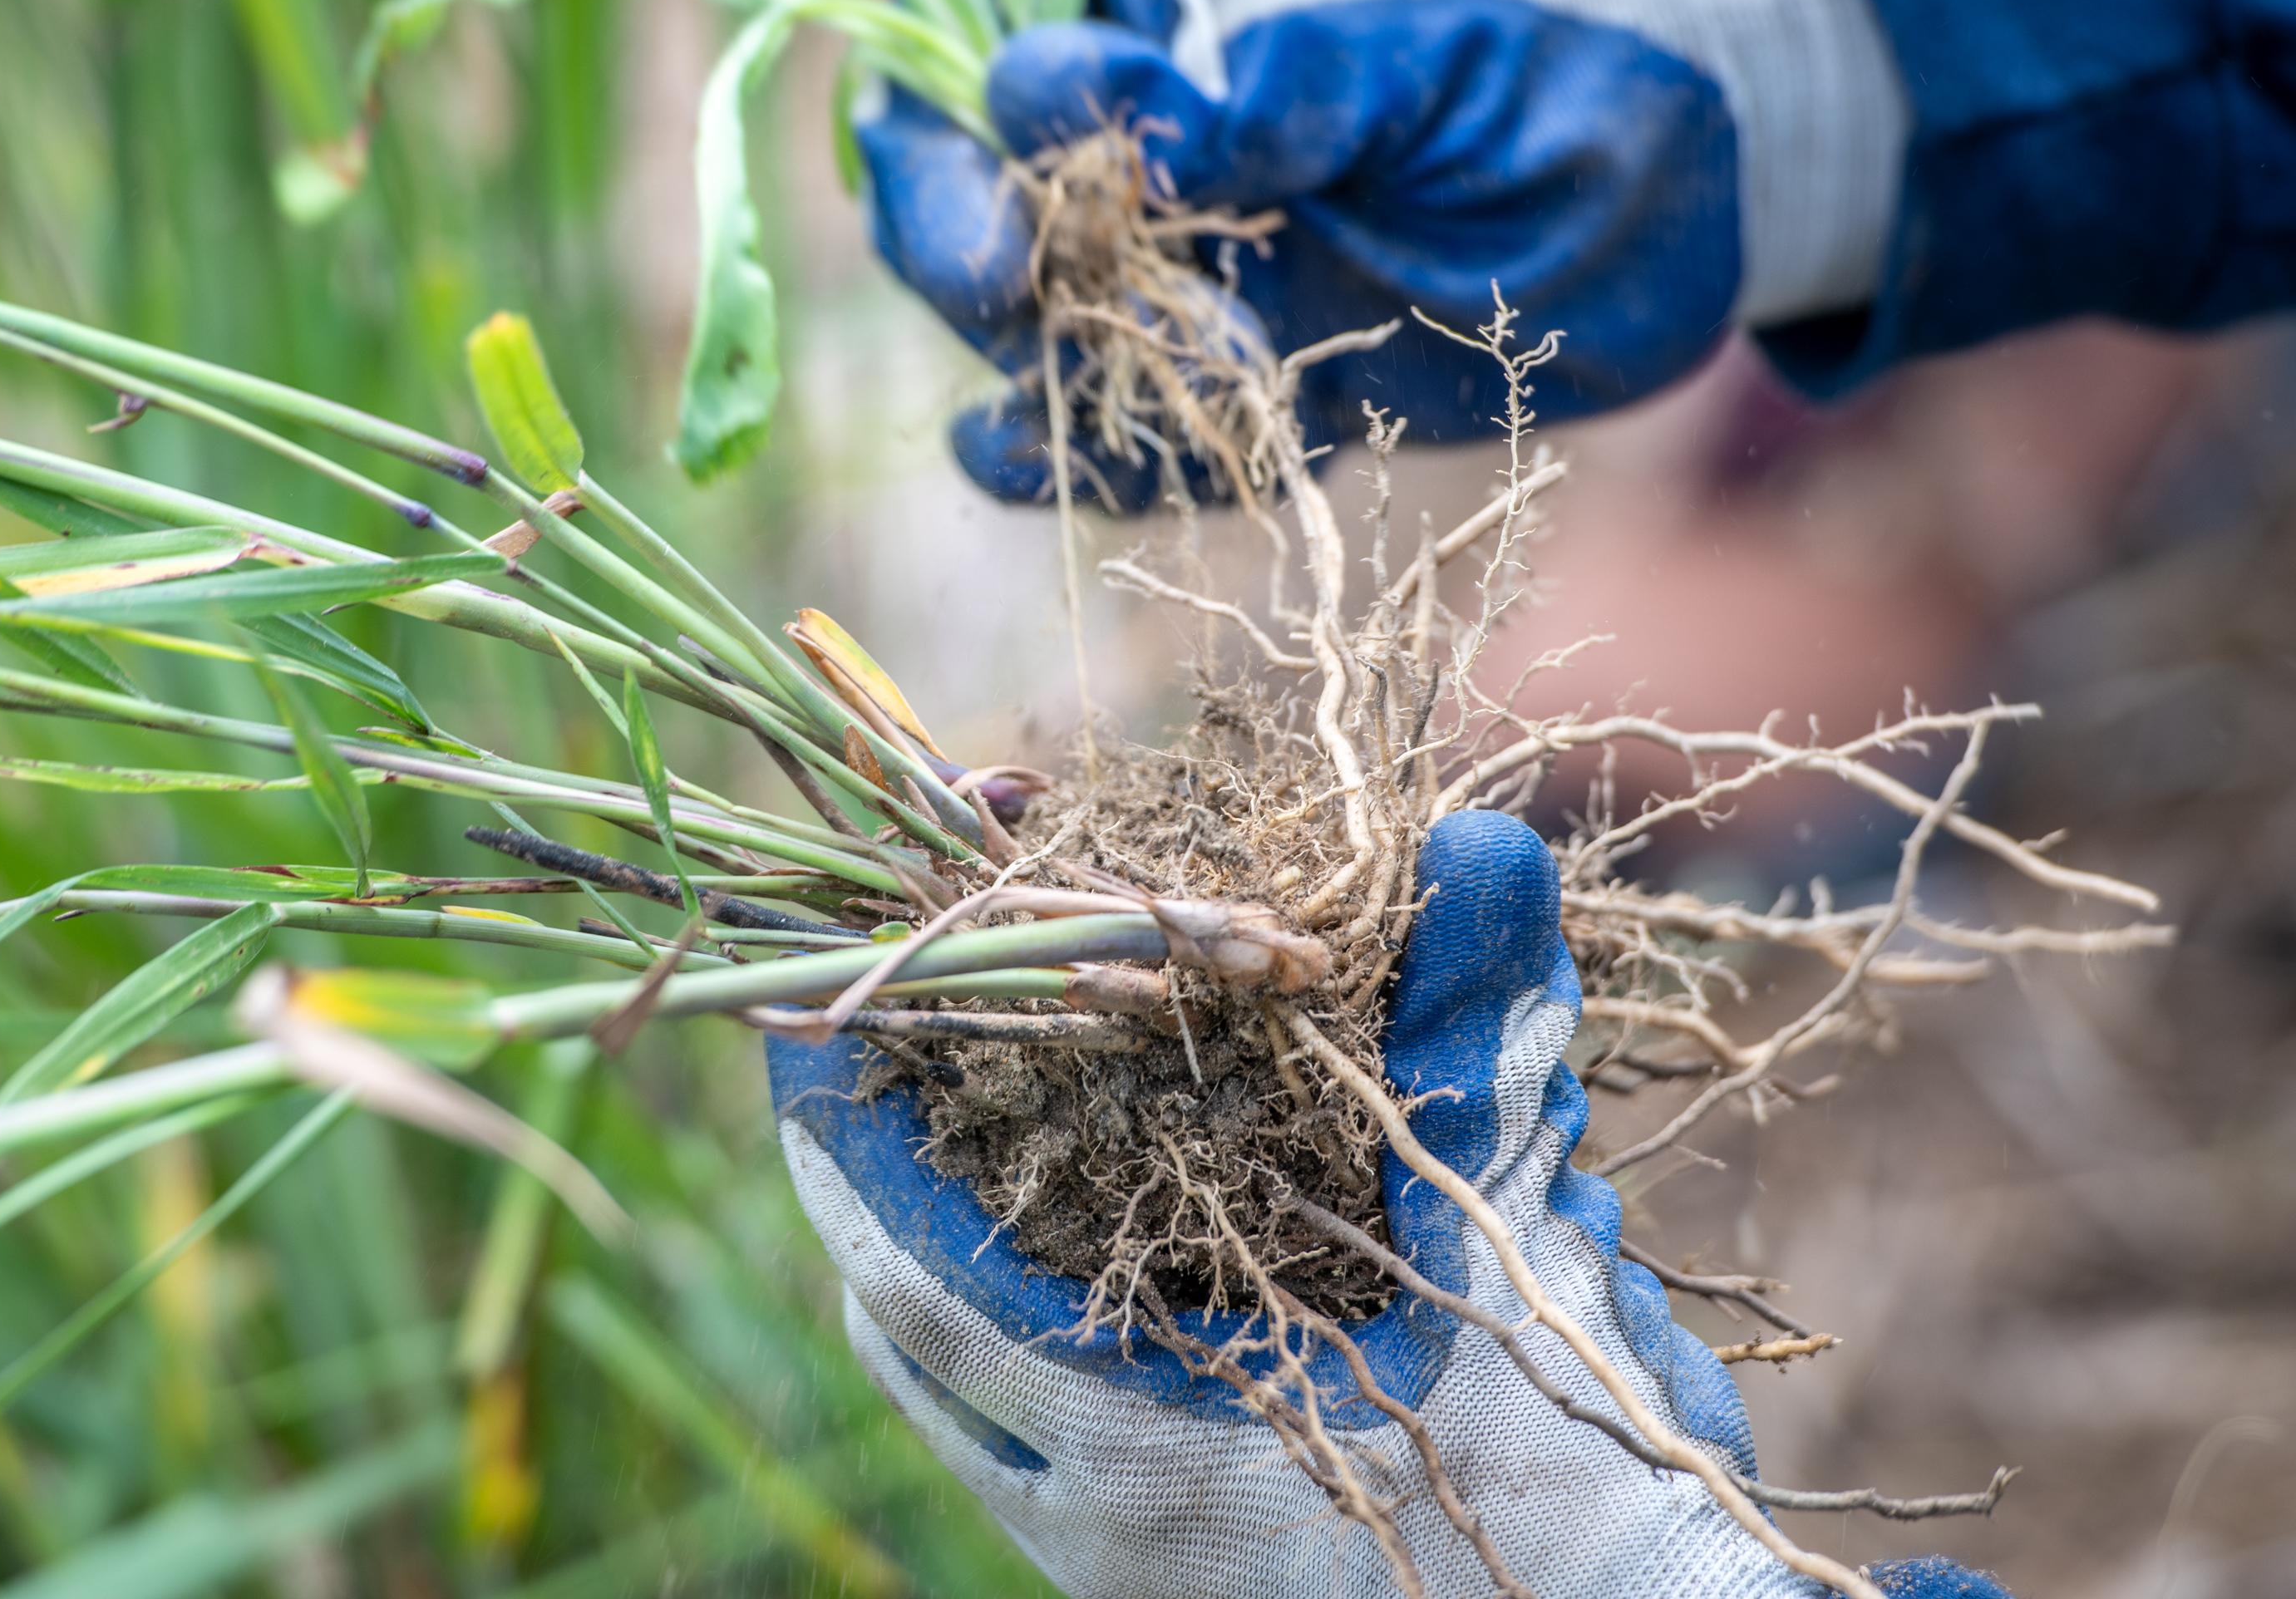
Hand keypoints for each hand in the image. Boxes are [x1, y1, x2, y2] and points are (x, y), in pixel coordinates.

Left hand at [766, 811, 2008, 1595]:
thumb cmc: (1578, 1518)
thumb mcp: (1525, 1273)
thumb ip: (1485, 1062)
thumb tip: (1473, 850)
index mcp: (1138, 1453)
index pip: (921, 1278)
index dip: (849, 1146)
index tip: (799, 1024)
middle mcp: (1096, 1516)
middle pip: (911, 1330)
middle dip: (881, 1183)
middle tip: (875, 1050)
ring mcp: (1122, 1554)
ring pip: (968, 1391)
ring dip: (948, 1252)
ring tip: (953, 1125)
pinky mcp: (1172, 1565)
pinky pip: (1038, 1433)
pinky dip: (1033, 1315)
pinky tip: (1103, 1239)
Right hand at [860, 0, 1908, 505]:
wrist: (1708, 184)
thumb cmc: (1574, 53)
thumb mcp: (1433, 45)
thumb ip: (1284, 81)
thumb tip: (1127, 123)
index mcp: (1182, 10)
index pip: (1023, 27)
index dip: (1010, 86)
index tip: (1060, 124)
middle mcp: (1156, 140)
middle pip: (970, 174)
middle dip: (952, 225)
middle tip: (999, 280)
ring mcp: (1193, 265)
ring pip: (1030, 314)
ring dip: (1038, 351)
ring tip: (1079, 379)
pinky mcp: (1250, 379)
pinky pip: (1131, 429)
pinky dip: (1073, 456)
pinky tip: (1017, 459)